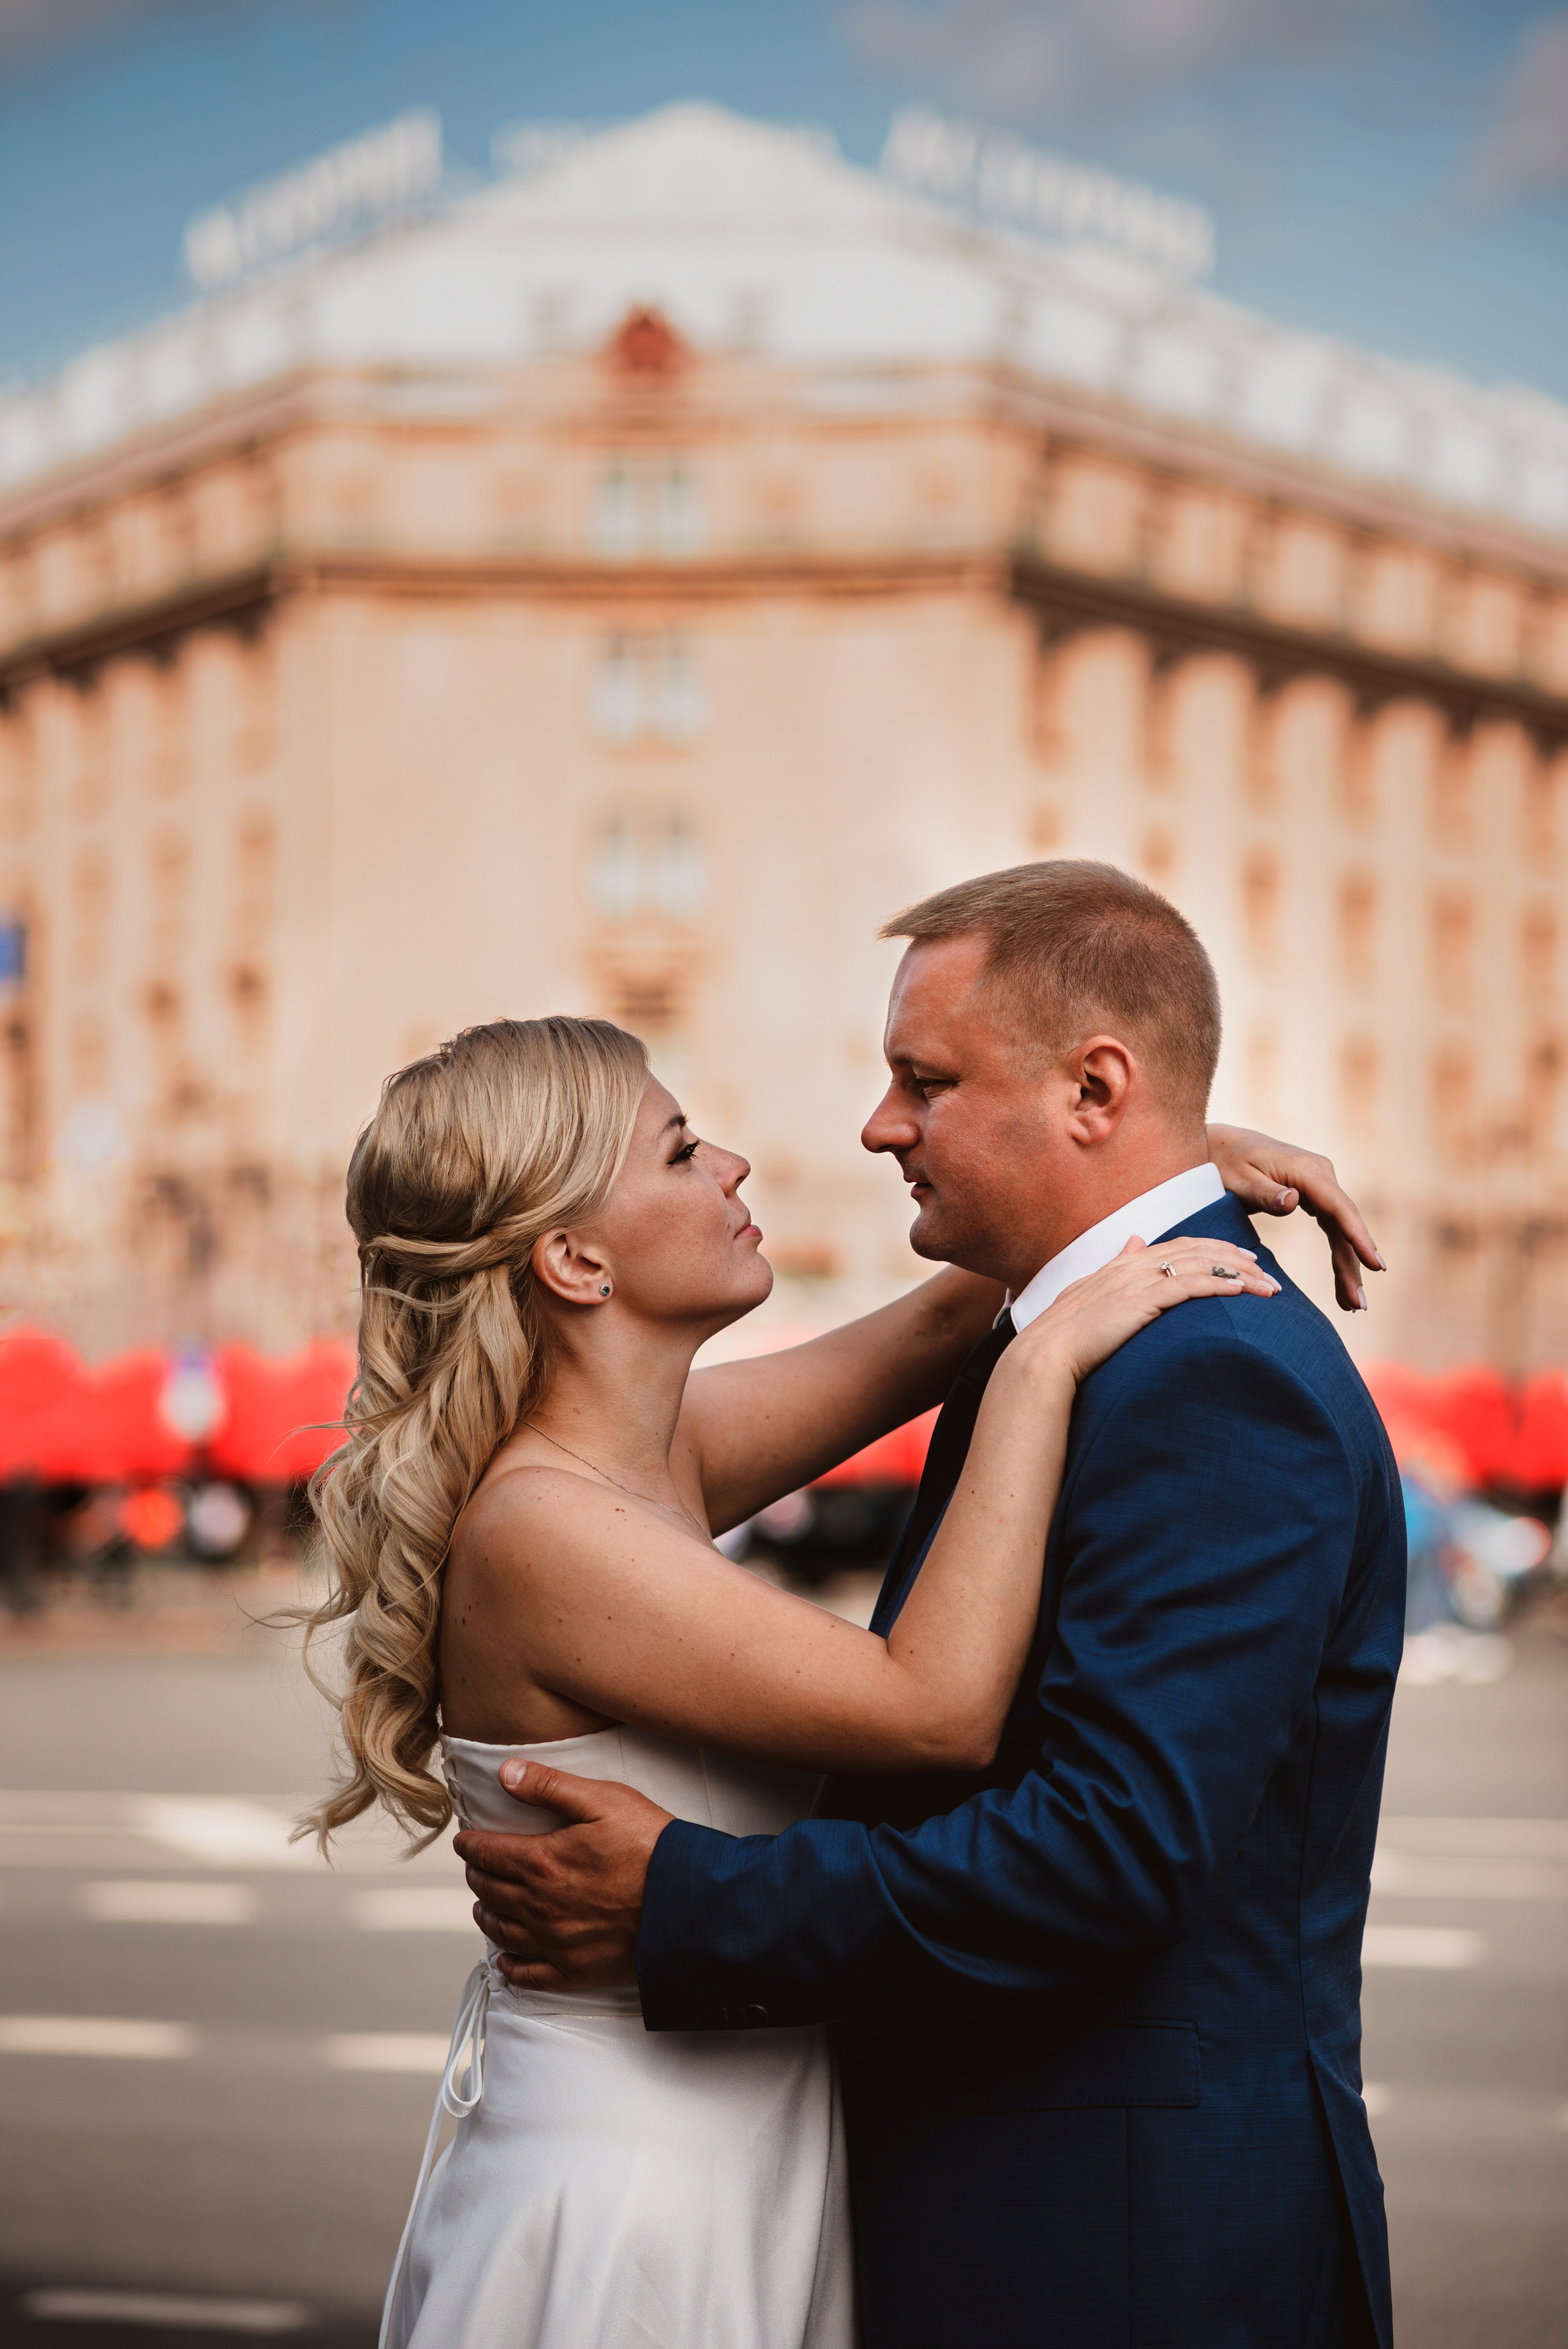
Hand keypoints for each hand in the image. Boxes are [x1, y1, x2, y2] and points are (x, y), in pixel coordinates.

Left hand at [453, 1762, 672, 1991]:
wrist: (687, 1902)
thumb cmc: (650, 1846)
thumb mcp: (603, 1801)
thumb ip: (550, 1786)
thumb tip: (506, 1774)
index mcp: (541, 1862)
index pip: (487, 1853)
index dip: (470, 1845)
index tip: (464, 1840)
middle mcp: (539, 1906)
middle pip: (490, 1890)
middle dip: (477, 1875)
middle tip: (476, 1867)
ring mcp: (554, 1941)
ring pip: (501, 1931)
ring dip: (487, 1915)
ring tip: (483, 1905)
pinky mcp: (573, 1969)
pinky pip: (529, 1974)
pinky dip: (510, 1967)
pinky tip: (506, 1961)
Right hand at [1016, 1235, 1278, 1388]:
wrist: (1045, 1355)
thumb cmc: (1064, 1335)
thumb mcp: (1091, 1290)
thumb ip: (1116, 1265)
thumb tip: (1136, 1240)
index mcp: (1123, 1265)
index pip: (1177, 1247)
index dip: (1212, 1249)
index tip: (1240, 1256)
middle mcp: (1133, 1266)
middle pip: (1196, 1251)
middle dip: (1234, 1258)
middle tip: (1265, 1268)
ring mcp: (1137, 1281)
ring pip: (1200, 1266)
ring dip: (1238, 1274)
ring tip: (1267, 1285)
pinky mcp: (1141, 1301)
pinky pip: (1189, 1286)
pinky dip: (1218, 1284)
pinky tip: (1241, 1290)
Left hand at [1206, 1124, 1384, 1312]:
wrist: (1219, 1144)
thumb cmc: (1225, 1162)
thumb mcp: (1238, 1178)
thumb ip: (1265, 1193)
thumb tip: (1293, 1201)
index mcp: (1306, 1170)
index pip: (1339, 1208)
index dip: (1359, 1238)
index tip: (1375, 1265)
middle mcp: (1320, 1173)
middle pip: (1345, 1224)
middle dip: (1354, 1264)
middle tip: (1359, 1304)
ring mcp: (1320, 1183)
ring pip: (1341, 1229)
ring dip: (1348, 1265)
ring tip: (1352, 1304)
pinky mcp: (1314, 1193)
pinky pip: (1332, 1226)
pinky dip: (1339, 1253)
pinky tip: (1344, 1279)